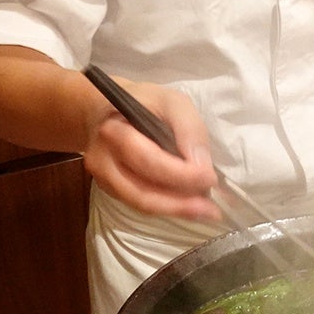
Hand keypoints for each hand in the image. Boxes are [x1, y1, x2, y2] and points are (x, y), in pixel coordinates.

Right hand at [82, 76, 221, 222]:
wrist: (102, 110)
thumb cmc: (143, 102)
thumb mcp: (171, 101)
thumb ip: (188, 128)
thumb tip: (201, 166)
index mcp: (115, 130)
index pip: (148, 160)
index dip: (180, 174)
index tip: (209, 177)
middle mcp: (102, 158)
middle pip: (141, 191)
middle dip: (179, 202)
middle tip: (211, 209)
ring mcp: (102, 177)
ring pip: (139, 203)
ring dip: (174, 210)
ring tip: (205, 212)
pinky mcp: (109, 188)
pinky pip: (138, 203)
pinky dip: (165, 207)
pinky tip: (187, 205)